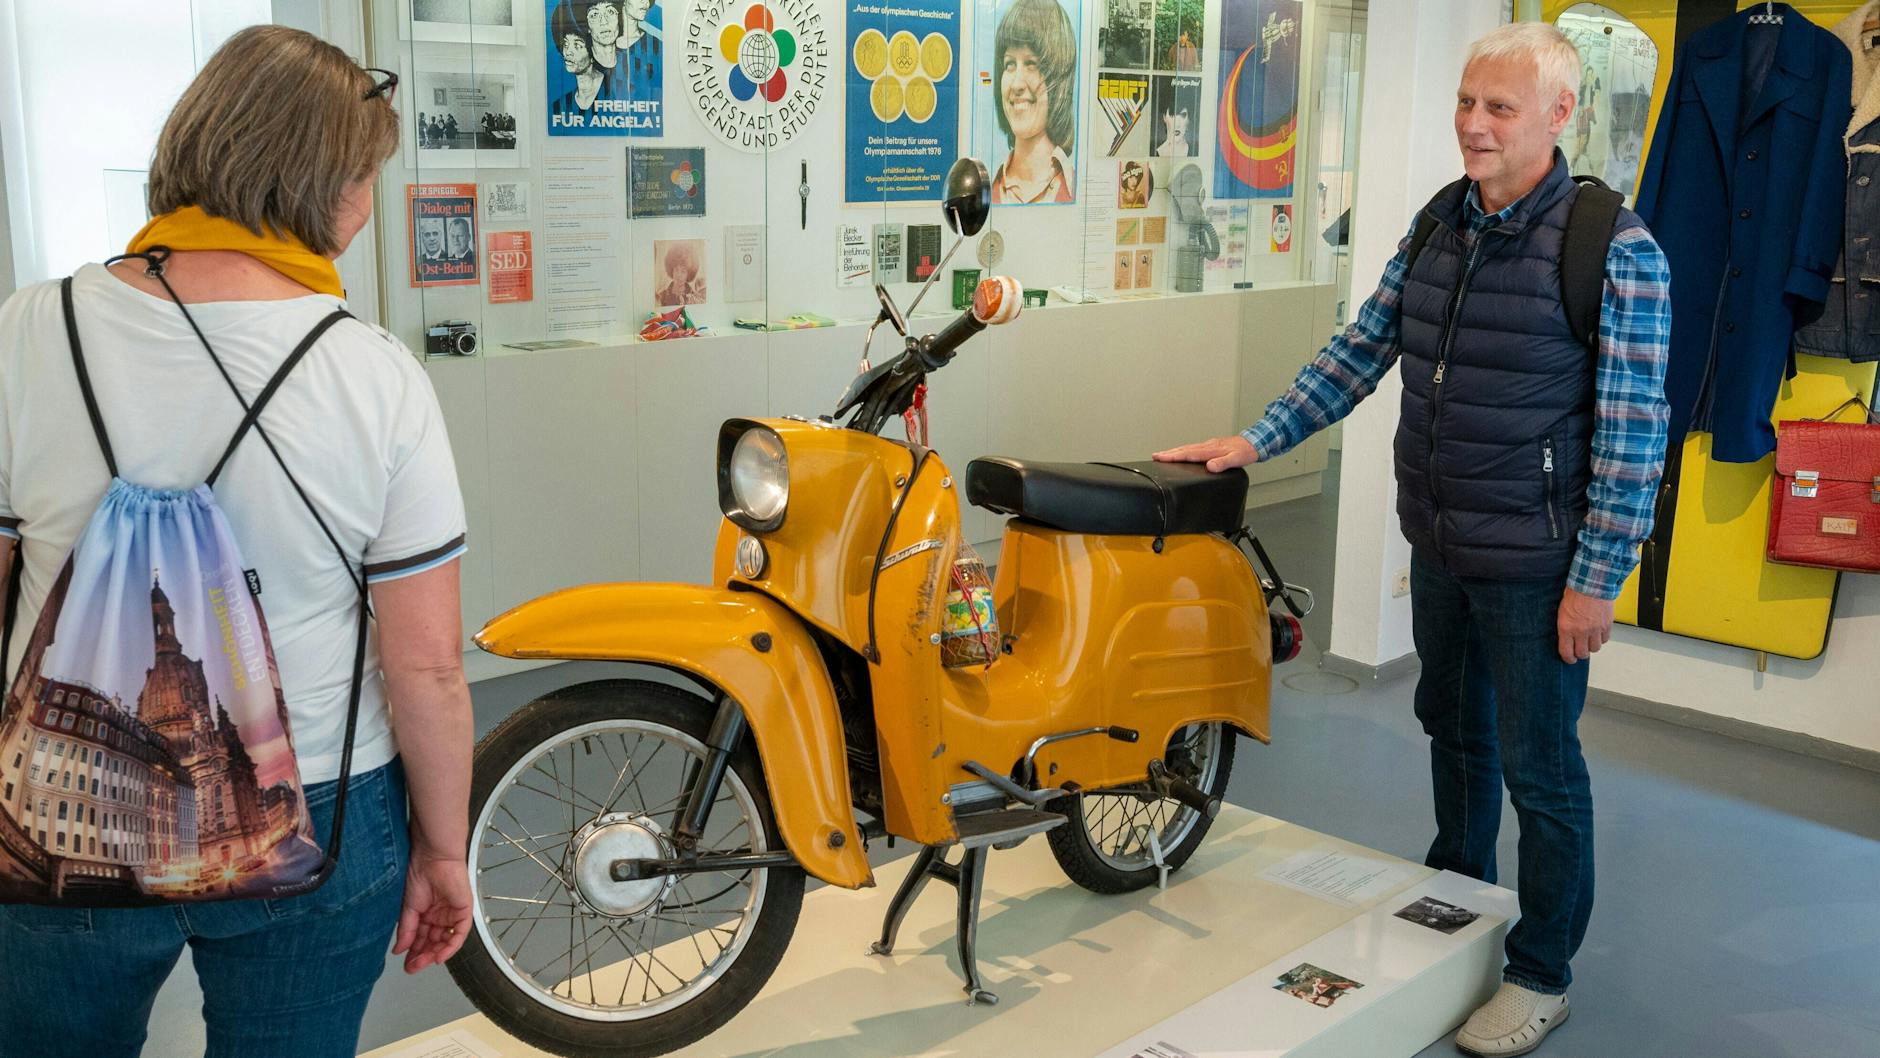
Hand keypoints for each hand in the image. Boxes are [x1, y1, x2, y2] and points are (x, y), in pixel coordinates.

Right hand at [393, 848, 473, 972]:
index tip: (406, 965)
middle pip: (433, 942)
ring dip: (434, 954)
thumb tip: (399, 950)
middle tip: (413, 967)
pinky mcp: (464, 910)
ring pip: (446, 941)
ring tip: (422, 963)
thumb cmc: (419, 873)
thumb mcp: (408, 907)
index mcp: (426, 914)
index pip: (421, 939)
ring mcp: (452, 913)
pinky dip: (450, 947)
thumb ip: (406, 930)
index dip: (414, 953)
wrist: (432, 857)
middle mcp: (440, 915)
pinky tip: (439, 956)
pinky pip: (459, 934)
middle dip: (423, 956)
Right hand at [1153, 435, 1259, 472]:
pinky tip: (1181, 453)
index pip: (1189, 454)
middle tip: (1155, 455)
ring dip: (1174, 451)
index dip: (1174, 456)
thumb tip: (1210, 467)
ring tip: (1162, 455)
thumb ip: (1223, 463)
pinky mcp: (1211, 446)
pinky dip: (1183, 450)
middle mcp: (1208, 446)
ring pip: (1187, 448)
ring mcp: (1209, 445)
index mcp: (1211, 450)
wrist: (1254, 442)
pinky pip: (1193, 448)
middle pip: (1184, 449)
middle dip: (1168, 453)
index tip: (1161, 457)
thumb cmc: (1246, 452)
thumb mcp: (1237, 459)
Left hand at [1556, 587, 1613, 664]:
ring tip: (1589, 640)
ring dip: (1591, 646)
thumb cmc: (1575, 594)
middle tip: (1580, 651)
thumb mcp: (1562, 611)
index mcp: (1566, 628)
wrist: (1592, 584)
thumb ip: (1565, 627)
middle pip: (1582, 653)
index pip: (1566, 652)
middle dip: (1580, 654)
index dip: (1568, 659)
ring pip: (1595, 649)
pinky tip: (1598, 633)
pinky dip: (1601, 638)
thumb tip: (1566, 639)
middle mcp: (1581, 631)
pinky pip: (1605, 640)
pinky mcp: (1606, 626)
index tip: (1570, 659)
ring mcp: (1595, 629)